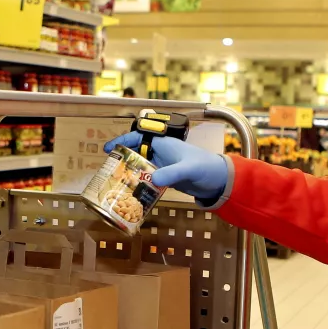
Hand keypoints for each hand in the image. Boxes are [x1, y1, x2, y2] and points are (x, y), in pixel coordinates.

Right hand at [103, 133, 229, 201]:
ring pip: (141, 166)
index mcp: (164, 143)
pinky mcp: (166, 177)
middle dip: (122, 159)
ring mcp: (163, 165)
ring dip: (130, 172)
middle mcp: (161, 152)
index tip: (108, 149)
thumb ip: (171, 174)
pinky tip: (132, 192)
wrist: (219, 180)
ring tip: (116, 182)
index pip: (139, 137)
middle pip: (136, 152)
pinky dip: (139, 183)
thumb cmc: (206, 168)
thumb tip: (153, 179)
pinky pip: (148, 178)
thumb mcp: (187, 169)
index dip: (123, 141)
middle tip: (109, 169)